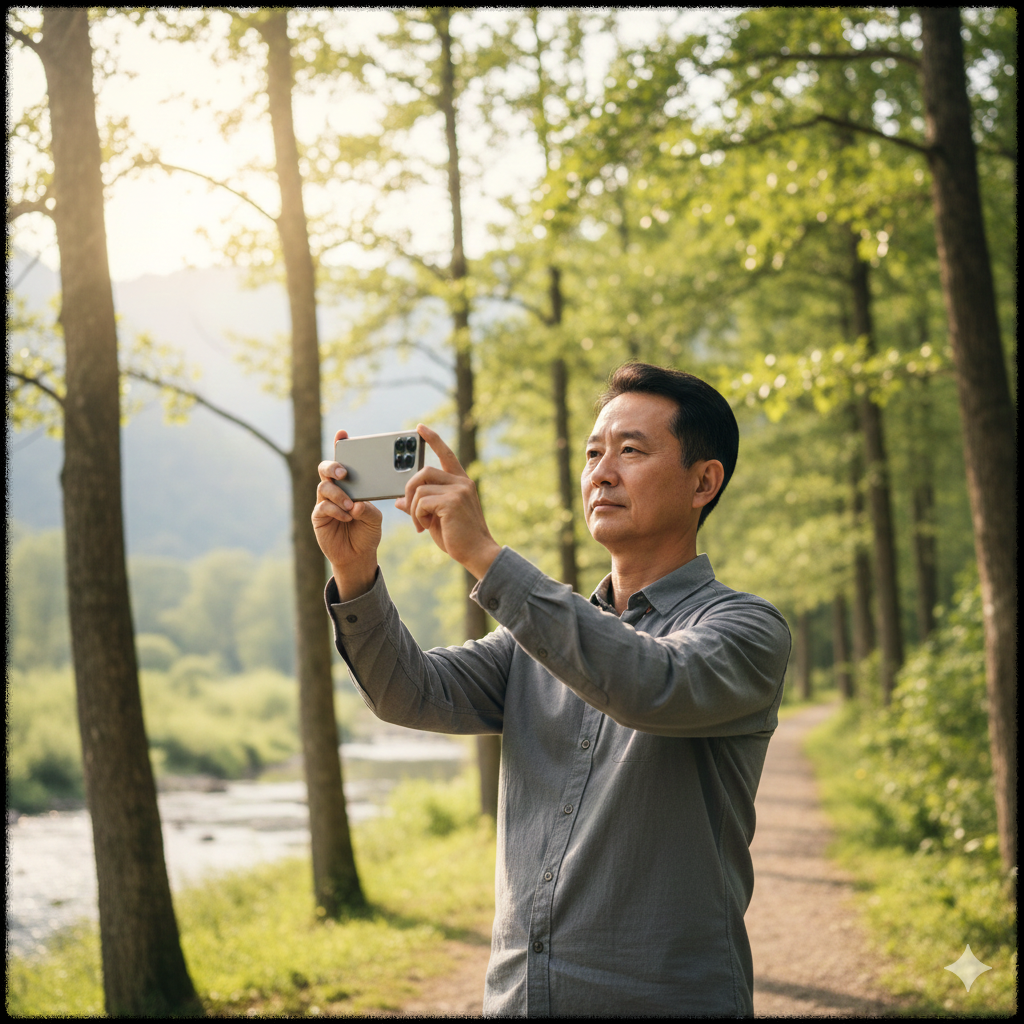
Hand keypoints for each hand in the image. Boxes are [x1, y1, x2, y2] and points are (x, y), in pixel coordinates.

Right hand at [312, 429, 382, 597]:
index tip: (343, 434)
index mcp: (350, 484)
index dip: (340, 445)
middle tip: (344, 473)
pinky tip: (347, 516)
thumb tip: (357, 503)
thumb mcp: (375, 518)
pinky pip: (323, 507)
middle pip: (326, 468)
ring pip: (324, 487)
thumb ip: (369, 509)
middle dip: (333, 466)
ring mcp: (325, 502)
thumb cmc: (367, 531)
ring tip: (351, 506)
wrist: (358, 555)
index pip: (343, 461)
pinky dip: (336, 510)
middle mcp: (335, 489)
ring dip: (339, 495)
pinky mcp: (319, 516)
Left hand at [396, 424, 500, 579]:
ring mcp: (458, 490)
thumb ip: (421, 505)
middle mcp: (462, 482)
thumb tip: (400, 500)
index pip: (446, 454)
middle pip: (424, 471)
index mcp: (461, 483)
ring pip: (420, 488)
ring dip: (413, 509)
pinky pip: (421, 501)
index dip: (432, 439)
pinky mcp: (452, 501)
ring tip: (420, 524)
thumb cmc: (458, 538)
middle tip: (411, 509)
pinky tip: (424, 528)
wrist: (477, 554)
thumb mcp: (436, 518)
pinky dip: (417, 516)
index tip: (419, 428)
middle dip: (409, 489)